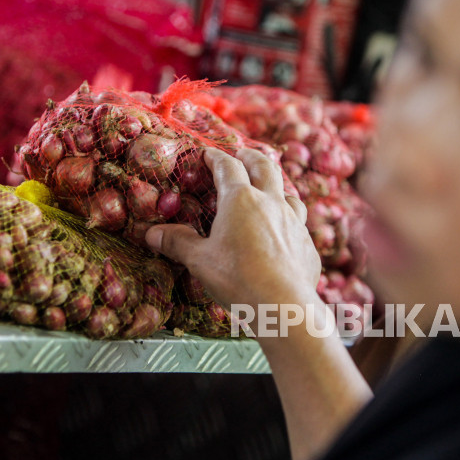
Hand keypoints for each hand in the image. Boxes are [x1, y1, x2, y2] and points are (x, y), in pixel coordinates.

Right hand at [145, 147, 321, 317]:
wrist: (283, 306)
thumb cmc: (237, 278)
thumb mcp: (200, 260)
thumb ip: (178, 243)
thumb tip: (151, 234)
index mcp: (240, 200)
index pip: (227, 167)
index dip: (216, 157)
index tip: (208, 154)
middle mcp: (271, 203)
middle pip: (264, 167)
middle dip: (251, 157)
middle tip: (242, 153)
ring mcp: (294, 222)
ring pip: (289, 193)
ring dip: (277, 186)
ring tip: (269, 189)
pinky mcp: (307, 244)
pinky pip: (299, 224)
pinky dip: (288, 220)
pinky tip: (283, 233)